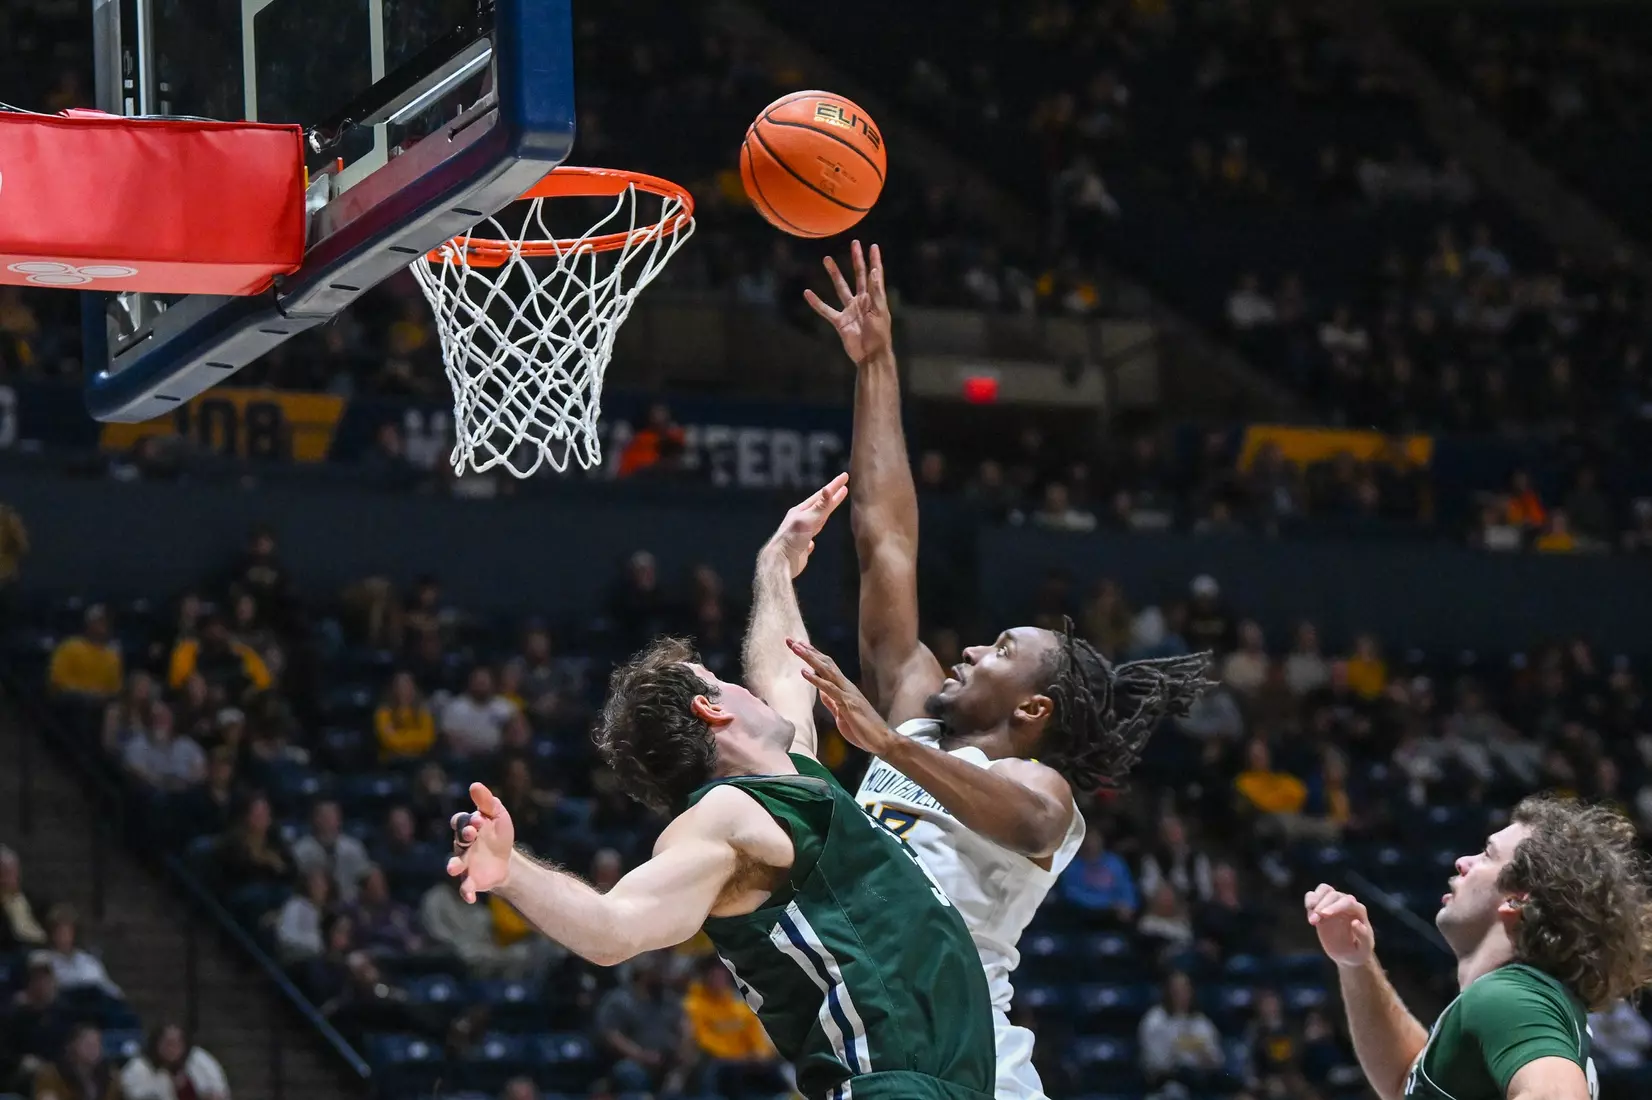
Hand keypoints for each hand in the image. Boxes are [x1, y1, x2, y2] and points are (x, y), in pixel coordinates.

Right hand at [447, 782, 515, 901]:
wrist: (506, 860)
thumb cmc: (498, 834)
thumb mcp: (497, 815)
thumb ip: (486, 802)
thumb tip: (474, 785)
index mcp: (467, 827)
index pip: (460, 821)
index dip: (467, 820)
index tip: (480, 820)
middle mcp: (462, 845)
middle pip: (458, 840)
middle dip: (464, 836)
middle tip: (472, 834)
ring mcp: (464, 863)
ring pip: (455, 864)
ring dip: (452, 865)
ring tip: (452, 868)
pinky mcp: (470, 880)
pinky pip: (464, 887)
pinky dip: (465, 892)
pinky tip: (470, 898)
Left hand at [766, 473, 848, 577]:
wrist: (780, 563)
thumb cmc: (791, 539)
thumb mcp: (807, 520)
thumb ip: (819, 506)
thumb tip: (828, 489)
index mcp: (801, 511)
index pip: (821, 496)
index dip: (834, 486)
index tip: (845, 476)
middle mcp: (801, 520)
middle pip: (820, 506)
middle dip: (833, 496)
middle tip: (844, 487)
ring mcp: (802, 533)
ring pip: (818, 520)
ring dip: (826, 512)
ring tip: (833, 505)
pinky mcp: (802, 547)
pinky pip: (811, 538)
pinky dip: (815, 534)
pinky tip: (814, 540)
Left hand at [787, 638, 897, 755]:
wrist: (880, 740)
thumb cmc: (862, 729)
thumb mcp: (841, 714)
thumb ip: (831, 702)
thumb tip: (821, 692)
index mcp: (843, 688)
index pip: (826, 666)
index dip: (812, 655)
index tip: (797, 645)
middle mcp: (845, 686)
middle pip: (825, 663)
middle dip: (807, 651)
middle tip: (790, 640)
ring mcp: (847, 693)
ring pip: (826, 670)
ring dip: (810, 658)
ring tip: (795, 648)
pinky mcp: (848, 703)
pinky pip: (830, 689)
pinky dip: (816, 680)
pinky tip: (804, 672)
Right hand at [804, 240, 892, 365]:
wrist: (871, 355)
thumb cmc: (880, 334)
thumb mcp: (880, 311)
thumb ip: (876, 291)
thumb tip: (874, 270)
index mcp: (874, 298)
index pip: (875, 275)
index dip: (874, 260)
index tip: (872, 246)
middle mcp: (862, 301)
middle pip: (858, 275)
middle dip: (857, 260)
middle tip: (854, 243)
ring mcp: (850, 310)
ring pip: (840, 288)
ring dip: (834, 274)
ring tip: (826, 259)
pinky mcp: (840, 322)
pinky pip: (826, 310)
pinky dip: (816, 303)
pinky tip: (807, 293)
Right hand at [1305, 883, 1374, 967]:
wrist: (1348, 955)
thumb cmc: (1359, 952)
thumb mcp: (1364, 948)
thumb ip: (1363, 936)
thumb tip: (1355, 922)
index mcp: (1359, 911)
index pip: (1347, 902)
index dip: (1335, 906)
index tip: (1324, 915)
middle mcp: (1347, 903)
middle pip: (1333, 894)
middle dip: (1322, 905)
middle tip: (1314, 921)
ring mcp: (1334, 903)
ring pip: (1324, 889)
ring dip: (1314, 900)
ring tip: (1312, 917)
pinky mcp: (1322, 907)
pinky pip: (1314, 896)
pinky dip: (1309, 902)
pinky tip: (1310, 917)